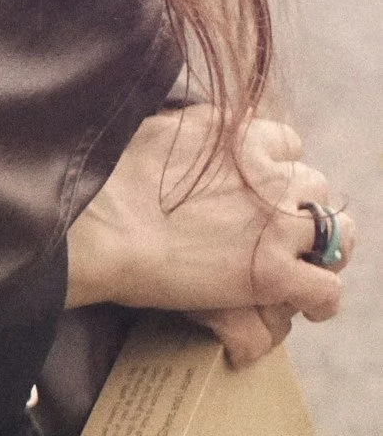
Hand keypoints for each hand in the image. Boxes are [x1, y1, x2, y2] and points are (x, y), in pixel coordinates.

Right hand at [66, 108, 352, 366]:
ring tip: (300, 266)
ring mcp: (275, 223)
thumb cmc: (108, 179)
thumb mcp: (156, 128)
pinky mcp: (273, 272)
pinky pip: (326, 288)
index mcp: (238, 133)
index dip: (276, 168)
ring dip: (319, 248)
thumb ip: (190, 130)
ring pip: (336, 233)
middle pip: (313, 185)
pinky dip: (319, 300)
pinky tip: (305, 307)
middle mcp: (267, 172)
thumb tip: (190, 136)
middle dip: (297, 207)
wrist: (99, 224)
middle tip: (272, 231)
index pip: (287, 143)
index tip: (258, 189)